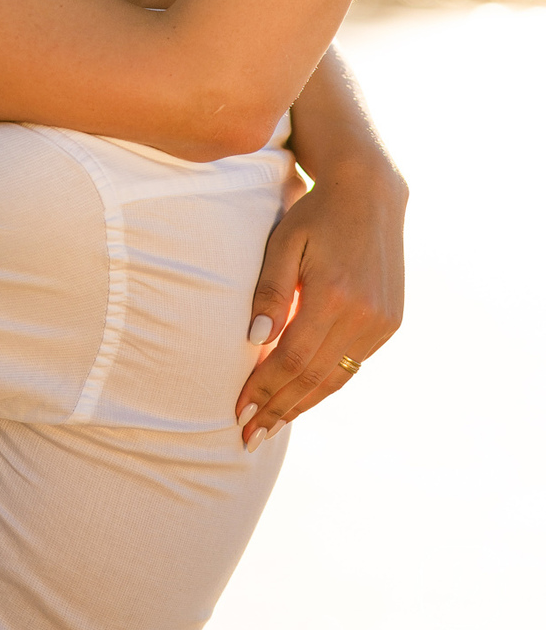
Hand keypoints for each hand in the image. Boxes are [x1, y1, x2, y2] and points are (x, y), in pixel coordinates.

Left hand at [234, 157, 406, 446]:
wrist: (370, 193)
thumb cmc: (315, 214)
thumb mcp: (284, 242)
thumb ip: (270, 292)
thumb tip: (254, 342)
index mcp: (335, 296)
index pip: (292, 360)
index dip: (264, 389)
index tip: (238, 412)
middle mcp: (365, 316)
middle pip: (314, 378)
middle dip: (279, 408)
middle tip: (248, 435)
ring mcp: (382, 322)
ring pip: (336, 377)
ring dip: (302, 404)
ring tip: (271, 425)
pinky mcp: (390, 322)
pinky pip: (353, 364)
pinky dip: (325, 384)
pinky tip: (303, 395)